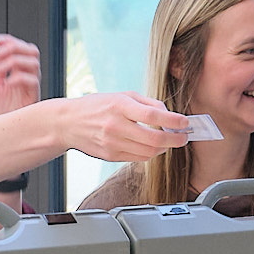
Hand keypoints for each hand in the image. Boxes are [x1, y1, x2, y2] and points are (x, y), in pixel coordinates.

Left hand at [0, 33, 40, 119]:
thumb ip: (0, 67)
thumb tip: (0, 49)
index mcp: (19, 72)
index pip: (22, 48)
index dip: (11, 40)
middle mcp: (27, 77)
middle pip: (32, 51)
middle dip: (16, 46)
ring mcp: (31, 87)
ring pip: (34, 63)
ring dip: (15, 60)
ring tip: (1, 68)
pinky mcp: (32, 99)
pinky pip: (33, 81)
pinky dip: (20, 77)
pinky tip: (8, 82)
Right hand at [57, 93, 189, 163]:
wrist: (68, 123)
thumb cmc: (97, 106)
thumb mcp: (122, 96)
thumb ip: (147, 102)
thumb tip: (169, 114)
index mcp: (120, 105)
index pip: (153, 115)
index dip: (173, 120)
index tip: (185, 122)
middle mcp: (116, 125)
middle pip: (154, 138)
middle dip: (174, 139)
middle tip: (184, 137)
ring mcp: (112, 143)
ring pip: (149, 151)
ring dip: (164, 147)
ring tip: (169, 141)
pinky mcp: (110, 156)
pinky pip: (138, 158)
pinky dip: (150, 153)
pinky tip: (153, 146)